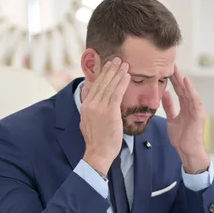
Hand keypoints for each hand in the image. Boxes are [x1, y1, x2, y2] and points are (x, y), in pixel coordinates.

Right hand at [80, 57, 130, 176]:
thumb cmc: (97, 140)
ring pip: (110, 86)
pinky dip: (122, 83)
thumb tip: (89, 95)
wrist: (98, 153)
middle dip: (110, 69)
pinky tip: (127, 76)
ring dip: (118, 73)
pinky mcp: (109, 112)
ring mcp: (99, 107)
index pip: (95, 85)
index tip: (108, 65)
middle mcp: (91, 104)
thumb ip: (89, 107)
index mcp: (86, 106)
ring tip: (124, 64)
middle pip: (102, 82)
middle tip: (117, 59)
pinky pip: (117, 94)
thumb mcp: (87, 122)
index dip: (102, 74)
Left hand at [163, 65, 209, 173]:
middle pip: (183, 88)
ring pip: (189, 91)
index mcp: (186, 107)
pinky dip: (191, 90)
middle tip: (170, 63)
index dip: (172, 79)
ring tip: (177, 69)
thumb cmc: (181, 138)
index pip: (178, 89)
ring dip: (183, 80)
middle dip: (177, 76)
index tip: (165, 68)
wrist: (188, 151)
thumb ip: (169, 107)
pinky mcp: (199, 114)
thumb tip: (165, 94)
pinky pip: (195, 100)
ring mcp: (196, 109)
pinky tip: (186, 81)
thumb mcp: (172, 120)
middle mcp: (192, 106)